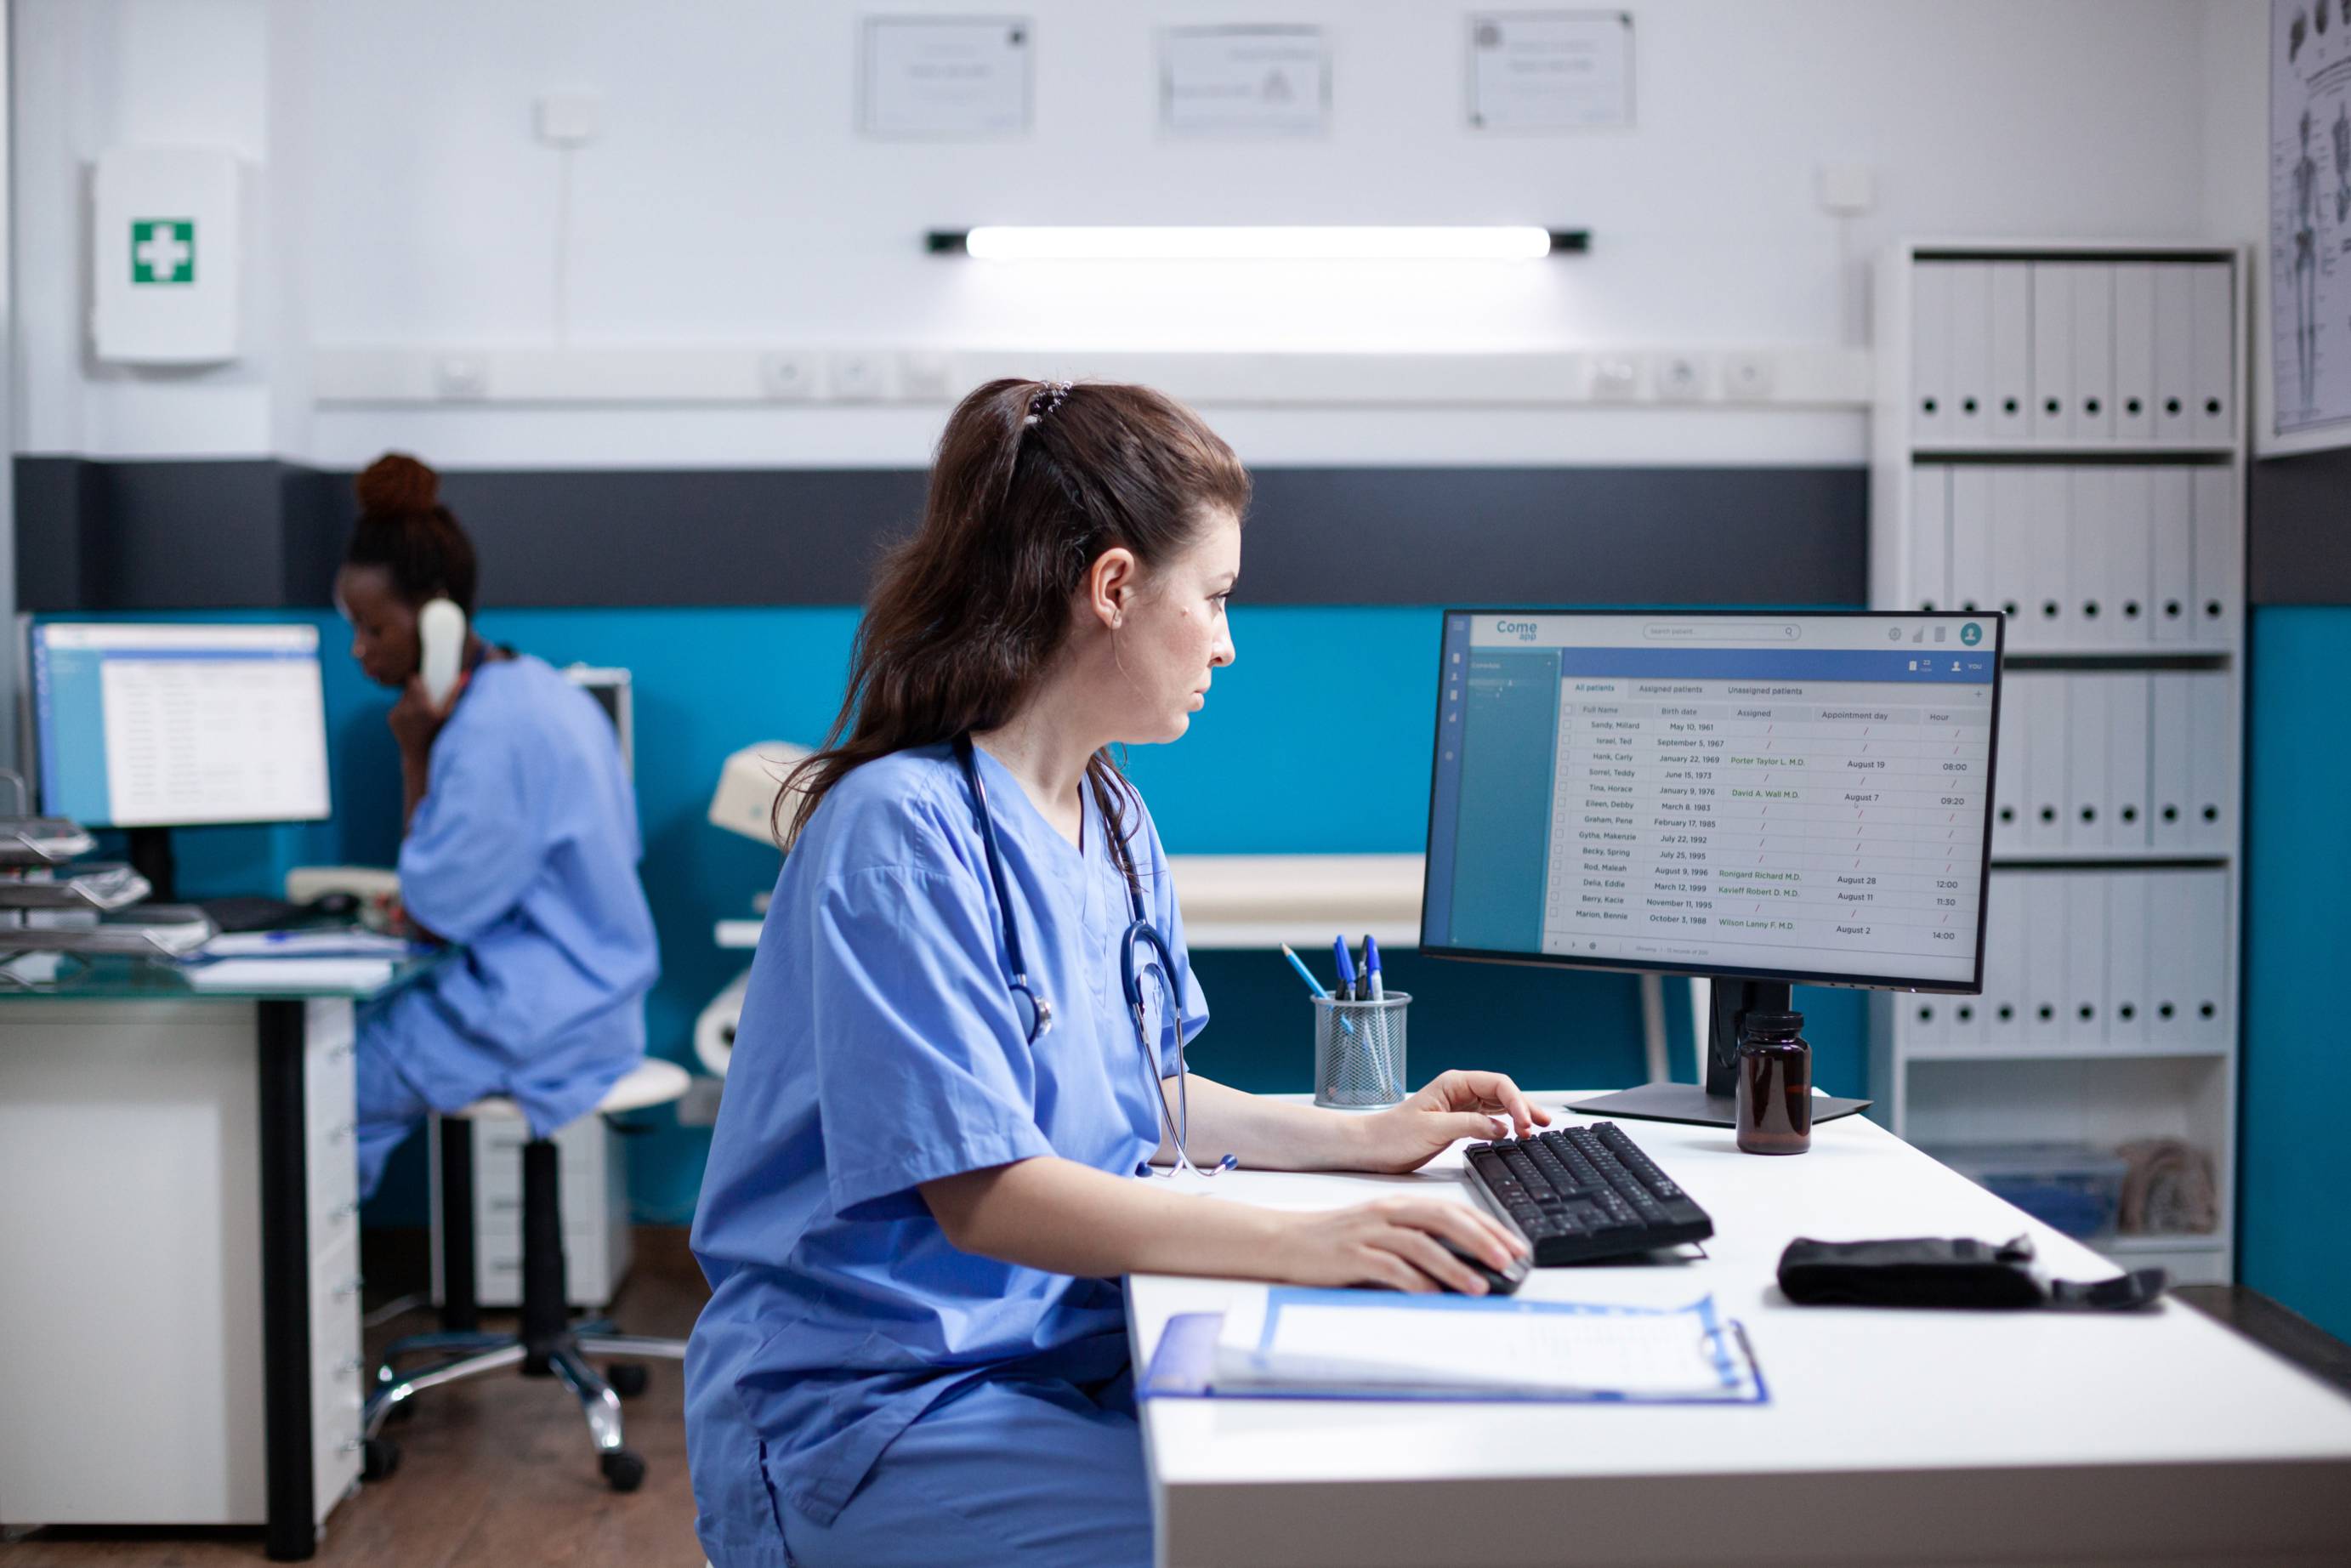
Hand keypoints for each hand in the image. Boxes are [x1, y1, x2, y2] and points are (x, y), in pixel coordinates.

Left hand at [388, 671, 465, 756]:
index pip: (413, 680)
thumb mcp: (449, 714)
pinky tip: (413, 720)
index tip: (425, 681)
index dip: (418, 679)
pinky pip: (398, 706)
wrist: (420, 754)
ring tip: (421, 712)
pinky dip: (405, 709)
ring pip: (404, 697)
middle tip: (426, 698)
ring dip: (411, 700)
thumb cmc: (441, 733)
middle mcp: (407, 710)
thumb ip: (455, 693)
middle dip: (417, 690)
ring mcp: (397, 714)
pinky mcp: (391, 718)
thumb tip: (465, 674)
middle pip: (409, 688)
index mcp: (422, 707)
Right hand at [1276, 1196, 1527, 1294]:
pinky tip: (1432, 1295)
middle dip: (1481, 1239)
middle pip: (1443, 1219)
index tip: (1515, 1245)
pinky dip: (1414, 1281)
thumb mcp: (1382, 1230)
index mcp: (1399, 1203)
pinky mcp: (1352, 1255)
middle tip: (1508, 1260)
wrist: (1287, 1240)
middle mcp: (1388, 1212)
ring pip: (1420, 1244)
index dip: (1488, 1225)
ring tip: (1479, 1287)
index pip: (1453, 1209)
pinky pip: (1389, 1267)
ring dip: (1454, 1266)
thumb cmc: (1338, 1241)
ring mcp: (1369, 1232)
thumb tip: (1465, 1263)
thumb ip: (1418, 1240)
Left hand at [1354, 1070, 1551, 1174]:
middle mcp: (1460, 1092)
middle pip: (1504, 1092)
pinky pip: (1490, 1119)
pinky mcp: (1460, 1123)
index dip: (1516, 1101)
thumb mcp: (1432, 1129)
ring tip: (1537, 1128)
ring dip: (1518, 1116)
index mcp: (1454, 1084)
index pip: (1497, 1084)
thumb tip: (1500, 1127)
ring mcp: (1461, 1107)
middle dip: (1524, 1107)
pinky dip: (1506, 1125)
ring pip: (1500, 1106)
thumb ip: (1468, 1125)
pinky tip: (1516, 1133)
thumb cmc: (1393, 1135)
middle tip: (1542, 1124)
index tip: (1525, 1123)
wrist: (1372, 1148)